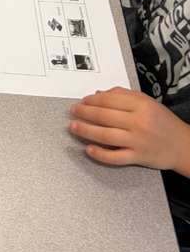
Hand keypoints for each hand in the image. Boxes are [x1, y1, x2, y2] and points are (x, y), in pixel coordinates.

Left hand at [69, 87, 189, 173]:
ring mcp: (138, 141)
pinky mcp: (138, 158)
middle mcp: (139, 122)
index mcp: (141, 105)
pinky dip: (100, 154)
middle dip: (84, 113)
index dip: (91, 100)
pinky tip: (88, 149)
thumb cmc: (163, 122)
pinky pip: (115, 157)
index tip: (82, 101)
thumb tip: (99, 94)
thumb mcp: (147, 102)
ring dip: (86, 131)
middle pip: (104, 116)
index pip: (109, 100)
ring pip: (106, 135)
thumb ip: (123, 95)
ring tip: (73, 127)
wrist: (183, 145)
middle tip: (73, 111)